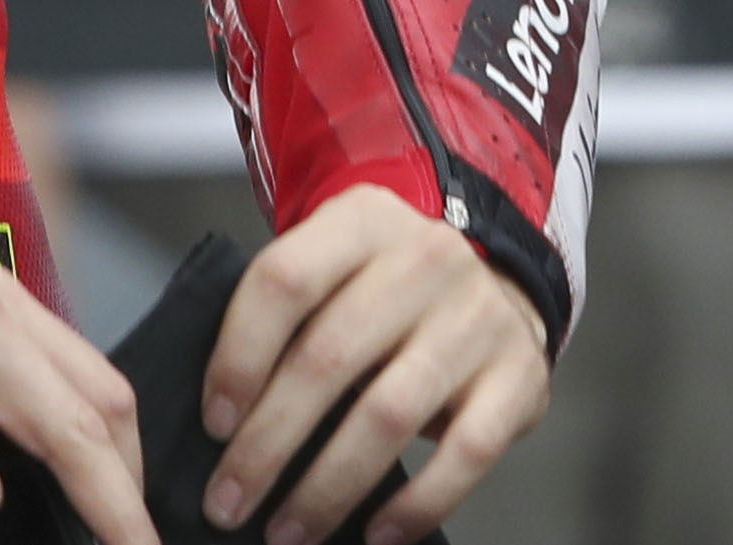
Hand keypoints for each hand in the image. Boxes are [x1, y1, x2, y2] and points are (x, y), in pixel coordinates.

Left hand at [200, 184, 551, 544]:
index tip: (213, 425)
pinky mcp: (519, 374)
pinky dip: (417, 504)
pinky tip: (374, 533)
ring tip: (286, 532)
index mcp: (365, 220)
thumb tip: (219, 422)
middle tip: (228, 503)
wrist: (493, 287)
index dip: (239, 357)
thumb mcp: (336, 271)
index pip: (285, 279)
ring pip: (389, 414)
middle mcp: (427, 256)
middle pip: (330, 356)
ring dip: (327, 487)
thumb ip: (285, 320)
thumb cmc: (385, 295)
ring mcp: (479, 315)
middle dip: (267, 444)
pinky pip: (467, 452)